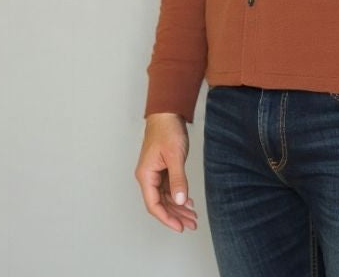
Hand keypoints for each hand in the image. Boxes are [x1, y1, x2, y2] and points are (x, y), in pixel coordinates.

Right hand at [134, 113, 197, 232]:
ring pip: (165, 196)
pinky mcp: (162, 168)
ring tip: (193, 216)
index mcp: (146, 175)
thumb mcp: (175, 156)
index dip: (166, 218)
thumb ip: (178, 179)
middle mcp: (148, 176)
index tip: (180, 226)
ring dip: (178, 207)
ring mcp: (155, 173)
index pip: (154, 204)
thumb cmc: (167, 130)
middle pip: (160, 203)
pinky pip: (169, 188)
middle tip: (192, 224)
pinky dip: (179, 195)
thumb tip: (179, 200)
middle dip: (176, 215)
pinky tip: (189, 201)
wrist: (167, 112)